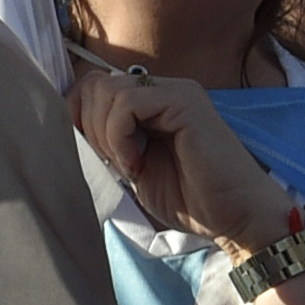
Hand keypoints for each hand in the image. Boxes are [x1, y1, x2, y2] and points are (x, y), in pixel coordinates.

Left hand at [67, 60, 301, 257]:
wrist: (237, 219)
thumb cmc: (192, 201)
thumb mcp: (134, 168)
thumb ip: (108, 143)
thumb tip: (68, 128)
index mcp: (152, 102)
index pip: (94, 88)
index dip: (79, 120)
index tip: (95, 158)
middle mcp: (163, 89)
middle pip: (95, 85)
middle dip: (91, 129)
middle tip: (117, 165)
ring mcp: (176, 91)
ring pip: (107, 91)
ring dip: (106, 136)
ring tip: (130, 167)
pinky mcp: (185, 102)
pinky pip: (128, 103)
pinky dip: (119, 136)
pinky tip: (136, 164)